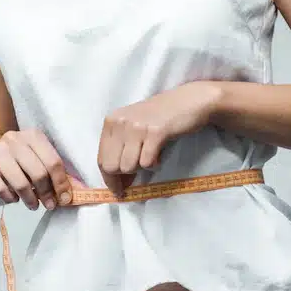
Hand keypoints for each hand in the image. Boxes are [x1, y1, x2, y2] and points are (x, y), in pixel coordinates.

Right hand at [0, 129, 74, 210]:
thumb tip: (69, 194)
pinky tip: (13, 198)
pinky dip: (10, 198)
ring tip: (33, 205)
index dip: (61, 183)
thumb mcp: (35, 161)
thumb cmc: (16, 165)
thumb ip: (51, 172)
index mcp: (33, 135)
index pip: (53, 161)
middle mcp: (14, 139)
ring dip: (30, 199)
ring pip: (20, 182)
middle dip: (46, 193)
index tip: (64, 199)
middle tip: (49, 205)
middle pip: (38, 172)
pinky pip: (1, 188)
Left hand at [97, 82, 220, 191]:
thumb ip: (121, 148)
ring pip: (127, 167)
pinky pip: (146, 163)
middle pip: (111, 167)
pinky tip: (160, 154)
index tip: (119, 189)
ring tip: (151, 156)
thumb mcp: (133, 126)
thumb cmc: (161, 116)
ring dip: (141, 168)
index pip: (101, 159)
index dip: (109, 179)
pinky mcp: (156, 132)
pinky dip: (154, 164)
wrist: (189, 100)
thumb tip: (116, 182)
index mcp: (112, 121)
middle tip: (138, 173)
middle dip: (125, 176)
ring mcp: (137, 127)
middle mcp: (121, 122)